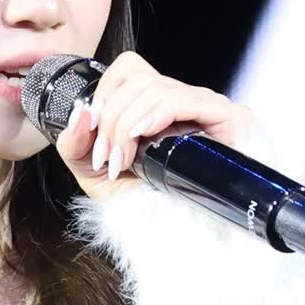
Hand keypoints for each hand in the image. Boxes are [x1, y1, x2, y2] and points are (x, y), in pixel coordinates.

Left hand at [54, 51, 256, 202]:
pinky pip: (187, 99)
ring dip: (128, 124)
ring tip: (123, 161)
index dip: (104, 95)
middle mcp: (180, 101)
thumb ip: (74, 143)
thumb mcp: (93, 174)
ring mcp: (206, 107)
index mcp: (152, 105)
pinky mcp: (230, 117)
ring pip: (156, 87)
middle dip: (112, 119)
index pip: (128, 69)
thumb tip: (80, 113)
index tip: (94, 136)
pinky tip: (143, 134)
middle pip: (137, 78)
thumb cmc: (137, 204)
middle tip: (109, 158)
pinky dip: (158, 112)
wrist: (170, 236)